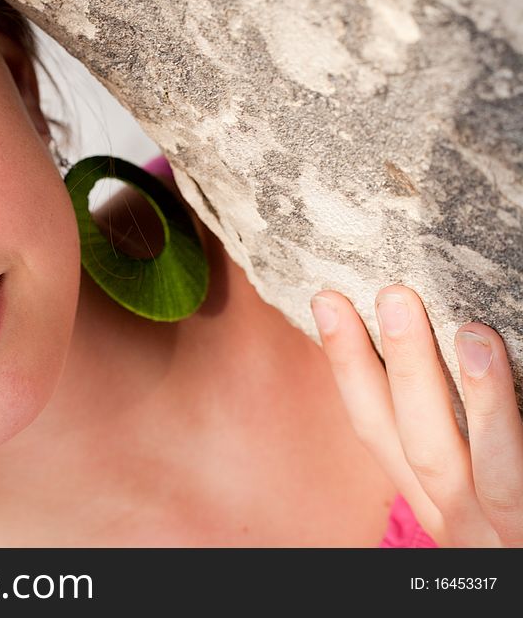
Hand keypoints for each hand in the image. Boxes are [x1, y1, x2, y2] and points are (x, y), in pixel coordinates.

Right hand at [310, 284, 522, 546]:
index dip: (347, 366)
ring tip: (465, 328)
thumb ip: (465, 445)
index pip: (374, 429)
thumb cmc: (518, 540)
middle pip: (408, 439)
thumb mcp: (480, 504)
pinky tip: (499, 366)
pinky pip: (521, 480)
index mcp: (434, 502)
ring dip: (458, 395)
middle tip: (385, 294)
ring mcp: (499, 533)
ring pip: (464, 463)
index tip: (329, 304)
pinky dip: (507, 421)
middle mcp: (454, 519)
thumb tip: (447, 357)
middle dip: (389, 365)